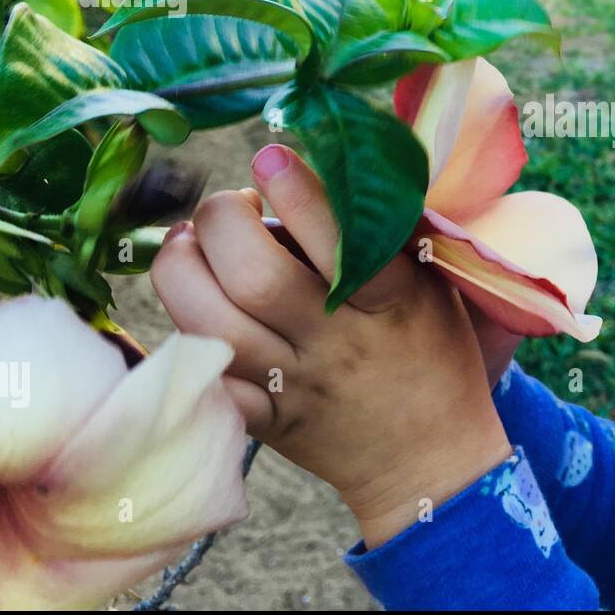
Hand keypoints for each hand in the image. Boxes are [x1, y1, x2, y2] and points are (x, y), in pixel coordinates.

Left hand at [150, 143, 512, 547]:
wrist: (428, 459)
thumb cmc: (433, 354)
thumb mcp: (430, 287)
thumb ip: (387, 232)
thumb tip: (330, 159)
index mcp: (390, 305)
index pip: (341, 245)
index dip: (298, 193)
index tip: (271, 155)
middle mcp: (336, 345)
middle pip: (254, 279)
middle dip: (222, 222)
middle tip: (232, 206)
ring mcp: (291, 387)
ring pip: (210, 326)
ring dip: (183, 270)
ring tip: (193, 245)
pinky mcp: (261, 422)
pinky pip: (202, 382)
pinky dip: (181, 340)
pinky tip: (190, 306)